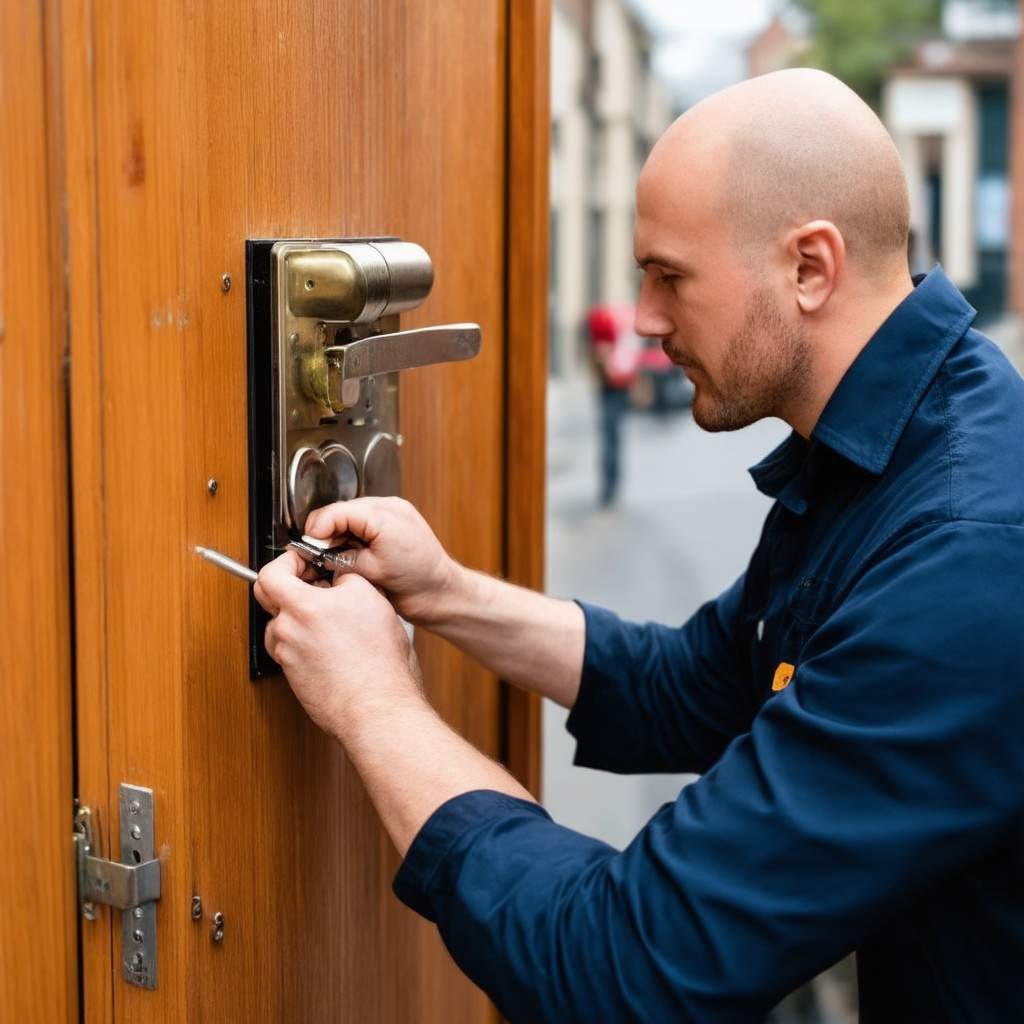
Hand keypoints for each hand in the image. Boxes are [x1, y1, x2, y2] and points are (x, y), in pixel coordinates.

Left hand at [253, 549, 424, 738]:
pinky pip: (291, 649)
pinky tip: (333, 644)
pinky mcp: (293, 677)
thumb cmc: (380, 663)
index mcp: (303, 607)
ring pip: (281, 625)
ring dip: (297, 617)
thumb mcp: (373, 600)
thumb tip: (339, 576)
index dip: (286, 561)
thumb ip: (347, 579)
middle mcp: (288, 630)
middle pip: (269, 597)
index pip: (271, 573)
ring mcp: (287, 656)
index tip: (302, 561)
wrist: (377, 710)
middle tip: (312, 584)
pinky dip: (305, 641)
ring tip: (329, 619)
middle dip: (289, 586)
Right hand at [303, 497, 458, 624]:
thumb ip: (341, 557)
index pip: (337, 512)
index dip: (318, 530)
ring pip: (350, 520)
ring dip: (339, 537)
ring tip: (335, 558)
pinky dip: (352, 540)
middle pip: (341, 513)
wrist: (441, 593)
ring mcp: (392, 515)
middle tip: (317, 556)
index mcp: (383, 514)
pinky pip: (363, 526)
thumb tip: (320, 553)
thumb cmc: (416, 581)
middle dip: (327, 534)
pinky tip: (352, 557)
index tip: (307, 546)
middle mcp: (388, 509)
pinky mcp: (392, 527)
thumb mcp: (370, 570)